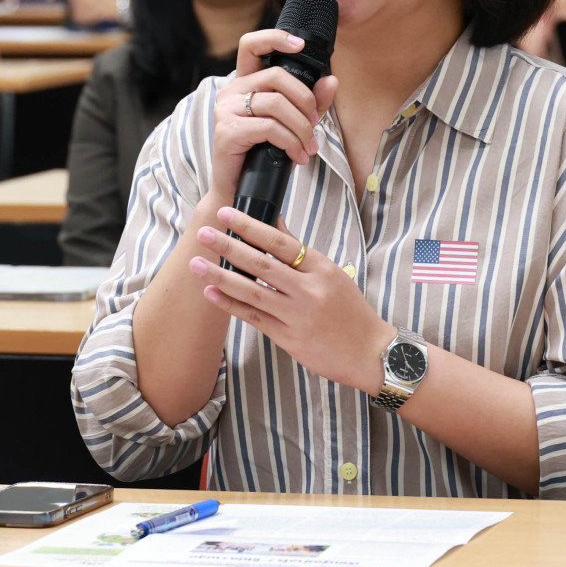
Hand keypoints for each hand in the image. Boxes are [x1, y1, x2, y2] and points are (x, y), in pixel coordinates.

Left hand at [192, 206, 391, 393]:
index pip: (280, 242)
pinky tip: (211, 292)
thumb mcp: (332, 274)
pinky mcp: (288, 337)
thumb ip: (301, 252)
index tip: (227, 214)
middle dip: (229, 246)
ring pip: (252, 291)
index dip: (251, 226)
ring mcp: (297, 315)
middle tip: (204, 232)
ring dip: (220, 275)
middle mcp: (308, 290)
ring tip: (197, 263)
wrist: (369, 352)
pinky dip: (230, 304)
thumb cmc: (351, 311)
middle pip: (262, 264)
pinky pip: (253, 317)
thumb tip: (275, 223)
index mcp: (321, 269)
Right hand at [209, 28, 339, 207]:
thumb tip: (331, 80)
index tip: (300, 45)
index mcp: (244, 83)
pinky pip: (269, 127)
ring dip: (301, 128)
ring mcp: (225, 110)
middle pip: (276, 77)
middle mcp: (231, 91)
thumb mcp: (292, 125)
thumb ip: (311, 102)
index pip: (252, 45)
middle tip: (314, 125)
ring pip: (276, 104)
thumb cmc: (263, 156)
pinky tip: (296, 156)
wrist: (239, 191)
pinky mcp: (227, 131)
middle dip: (304, 101)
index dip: (275, 38)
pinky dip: (290, 142)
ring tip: (308, 147)